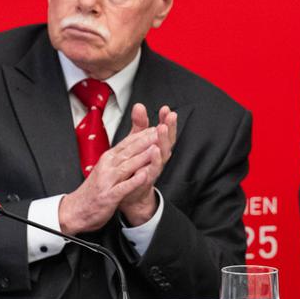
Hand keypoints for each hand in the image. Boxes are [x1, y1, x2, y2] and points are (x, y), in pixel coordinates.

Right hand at [58, 126, 161, 235]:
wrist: (76, 209)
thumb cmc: (93, 190)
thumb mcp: (105, 169)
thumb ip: (118, 158)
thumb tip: (132, 147)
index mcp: (108, 159)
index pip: (126, 143)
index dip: (141, 135)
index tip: (155, 128)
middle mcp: (107, 167)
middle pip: (128, 151)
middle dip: (145, 141)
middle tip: (159, 132)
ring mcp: (107, 181)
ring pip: (126, 166)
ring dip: (141, 157)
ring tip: (155, 149)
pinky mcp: (109, 196)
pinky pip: (123, 187)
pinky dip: (133, 181)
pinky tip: (144, 176)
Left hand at [117, 104, 178, 225]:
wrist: (129, 192)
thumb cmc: (135, 166)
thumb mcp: (136, 142)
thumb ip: (139, 125)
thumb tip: (139, 106)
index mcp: (156, 146)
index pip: (164, 130)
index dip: (166, 120)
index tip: (165, 109)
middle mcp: (159, 156)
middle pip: (168, 140)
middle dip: (170, 127)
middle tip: (170, 115)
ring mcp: (155, 167)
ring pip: (163, 153)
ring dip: (164, 140)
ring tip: (162, 129)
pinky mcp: (148, 178)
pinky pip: (154, 168)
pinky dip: (155, 159)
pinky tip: (154, 150)